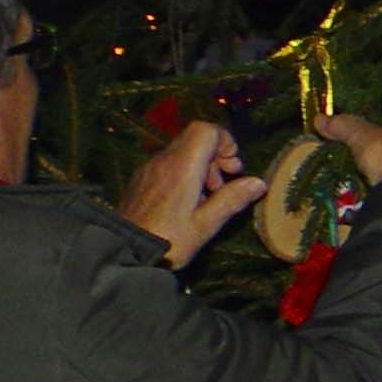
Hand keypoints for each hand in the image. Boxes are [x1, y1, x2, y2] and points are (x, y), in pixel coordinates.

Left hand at [118, 118, 270, 268]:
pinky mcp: (142, 178)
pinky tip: (187, 202)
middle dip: (217, 155)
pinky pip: (169, 163)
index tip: (234, 168)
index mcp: (182, 168)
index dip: (226, 142)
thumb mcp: (206, 225)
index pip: (205, 130)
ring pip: (182, 151)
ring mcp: (149, 168)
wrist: (123, 251)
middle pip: (195, 137)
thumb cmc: (168, 241)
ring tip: (207, 197)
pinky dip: (185, 173)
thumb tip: (258, 183)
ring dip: (202, 166)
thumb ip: (232, 200)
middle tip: (224, 184)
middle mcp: (164, 160)